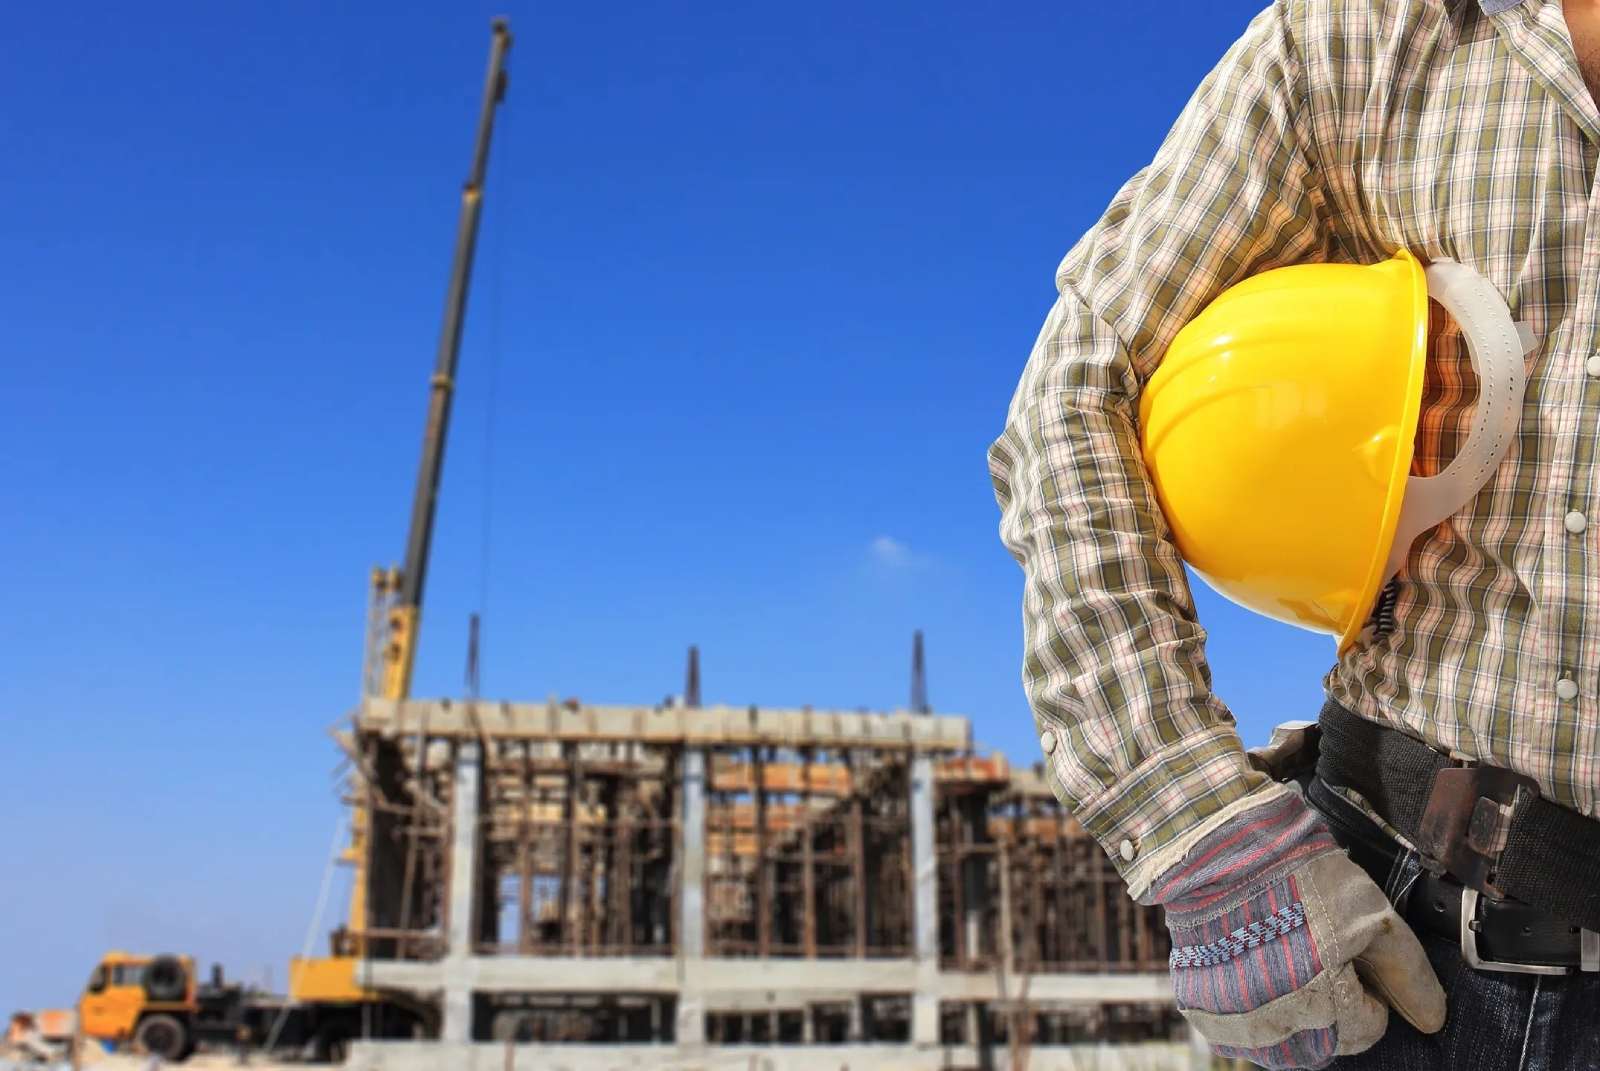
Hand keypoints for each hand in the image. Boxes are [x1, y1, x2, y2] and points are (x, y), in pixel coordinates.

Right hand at [1146, 786, 1444, 1068]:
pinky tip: (1251, 974)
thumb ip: (1408, 972)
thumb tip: (1431, 1020)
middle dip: (1332, 1010)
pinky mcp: (1198, 1005)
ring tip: (1284, 967)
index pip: (1366, 1028)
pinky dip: (1248, 1014)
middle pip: (1324, 1045)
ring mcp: (1229, 1016)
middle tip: (1317, 958)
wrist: (1220, 846)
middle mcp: (1271, 1020)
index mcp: (1319, 1001)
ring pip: (1279, 1047)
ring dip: (1291, 1020)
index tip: (1351, 959)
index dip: (1368, 994)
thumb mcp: (1370, 913)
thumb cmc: (1296, 875)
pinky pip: (1234, 1032)